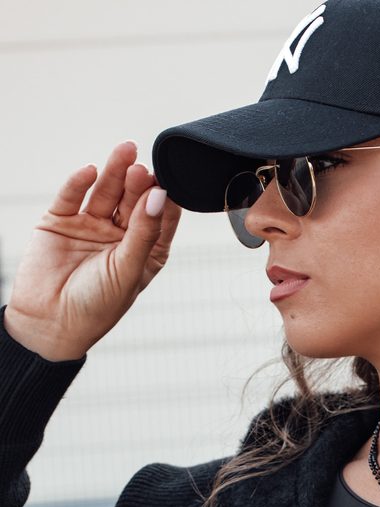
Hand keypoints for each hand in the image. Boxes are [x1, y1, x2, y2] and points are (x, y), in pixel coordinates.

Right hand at [4, 140, 182, 360]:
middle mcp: (120, 235)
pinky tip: (91, 171)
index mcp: (144, 251)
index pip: (159, 218)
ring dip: (115, 172)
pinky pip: (72, 196)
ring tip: (126, 152)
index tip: (171, 183)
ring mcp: (90, 225)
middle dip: (138, 183)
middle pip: (133, 200)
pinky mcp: (61, 220)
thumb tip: (160, 196)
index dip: (165, 201)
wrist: (49, 323)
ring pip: (106, 192)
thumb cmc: (97, 306)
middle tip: (143, 168)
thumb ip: (144, 232)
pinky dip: (79, 183)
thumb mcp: (128, 269)